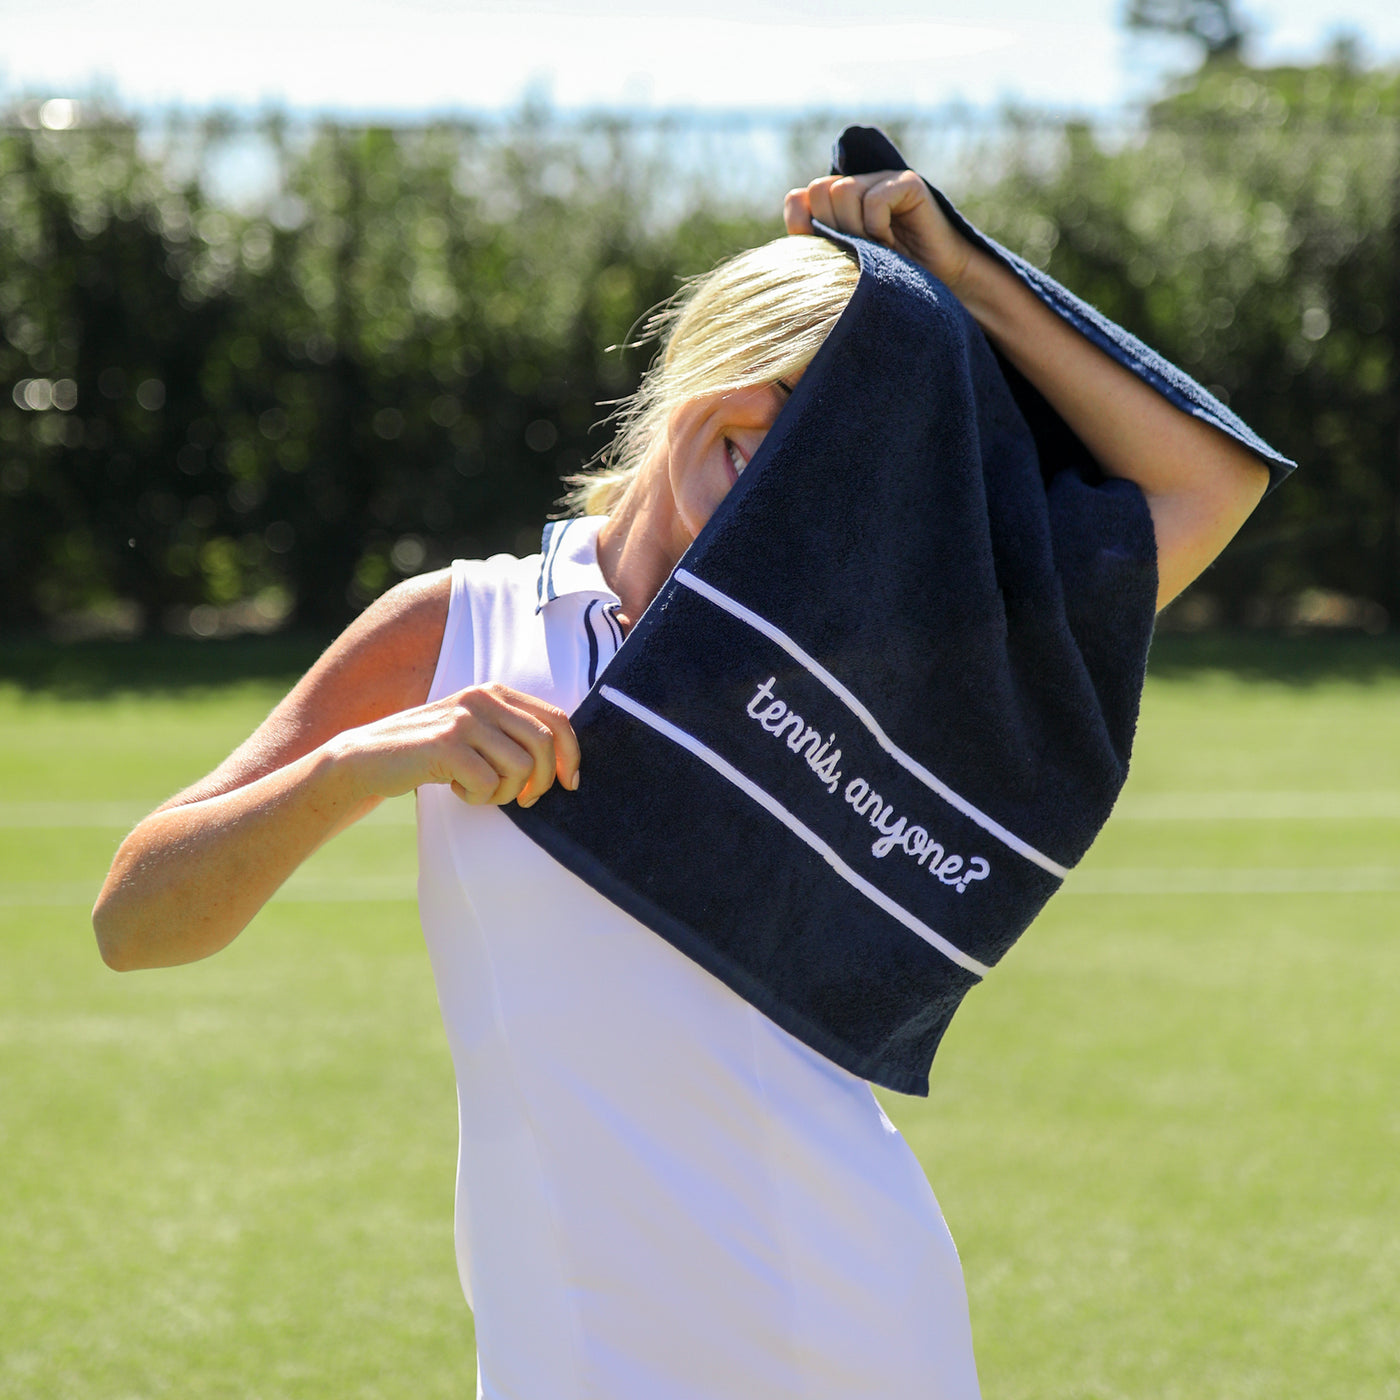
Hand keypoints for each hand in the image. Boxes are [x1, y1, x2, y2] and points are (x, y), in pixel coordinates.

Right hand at [330, 683, 580, 808]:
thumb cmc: (430, 752)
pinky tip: (458, 791)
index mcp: (495, 692)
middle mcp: (482, 699)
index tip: (568, 783)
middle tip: (524, 800)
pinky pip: (488, 782)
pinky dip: (479, 797)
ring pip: (520, 767)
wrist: (368, 757)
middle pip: (544, 743)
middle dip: (542, 780)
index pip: (556, 718)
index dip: (570, 754)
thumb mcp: (474, 731)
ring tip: (480, 791)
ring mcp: (463, 720)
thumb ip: (512, 734)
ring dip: (505, 792)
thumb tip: (564, 764)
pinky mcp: (445, 745)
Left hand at [784, 170, 973, 294]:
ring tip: (877, 249)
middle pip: (818, 191)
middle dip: (833, 230)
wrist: (937, 287)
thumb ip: (816, 247)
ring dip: (856, 229)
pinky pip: (874, 199)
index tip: (822, 251)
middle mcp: (856, 187)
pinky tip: (893, 243)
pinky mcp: (906, 183)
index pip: (797, 199)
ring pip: (842, 191)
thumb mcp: (843, 268)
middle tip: (858, 252)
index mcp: (834, 207)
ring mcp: (880, 181)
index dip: (800, 224)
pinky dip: (878, 228)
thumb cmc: (888, 281)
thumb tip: (793, 230)